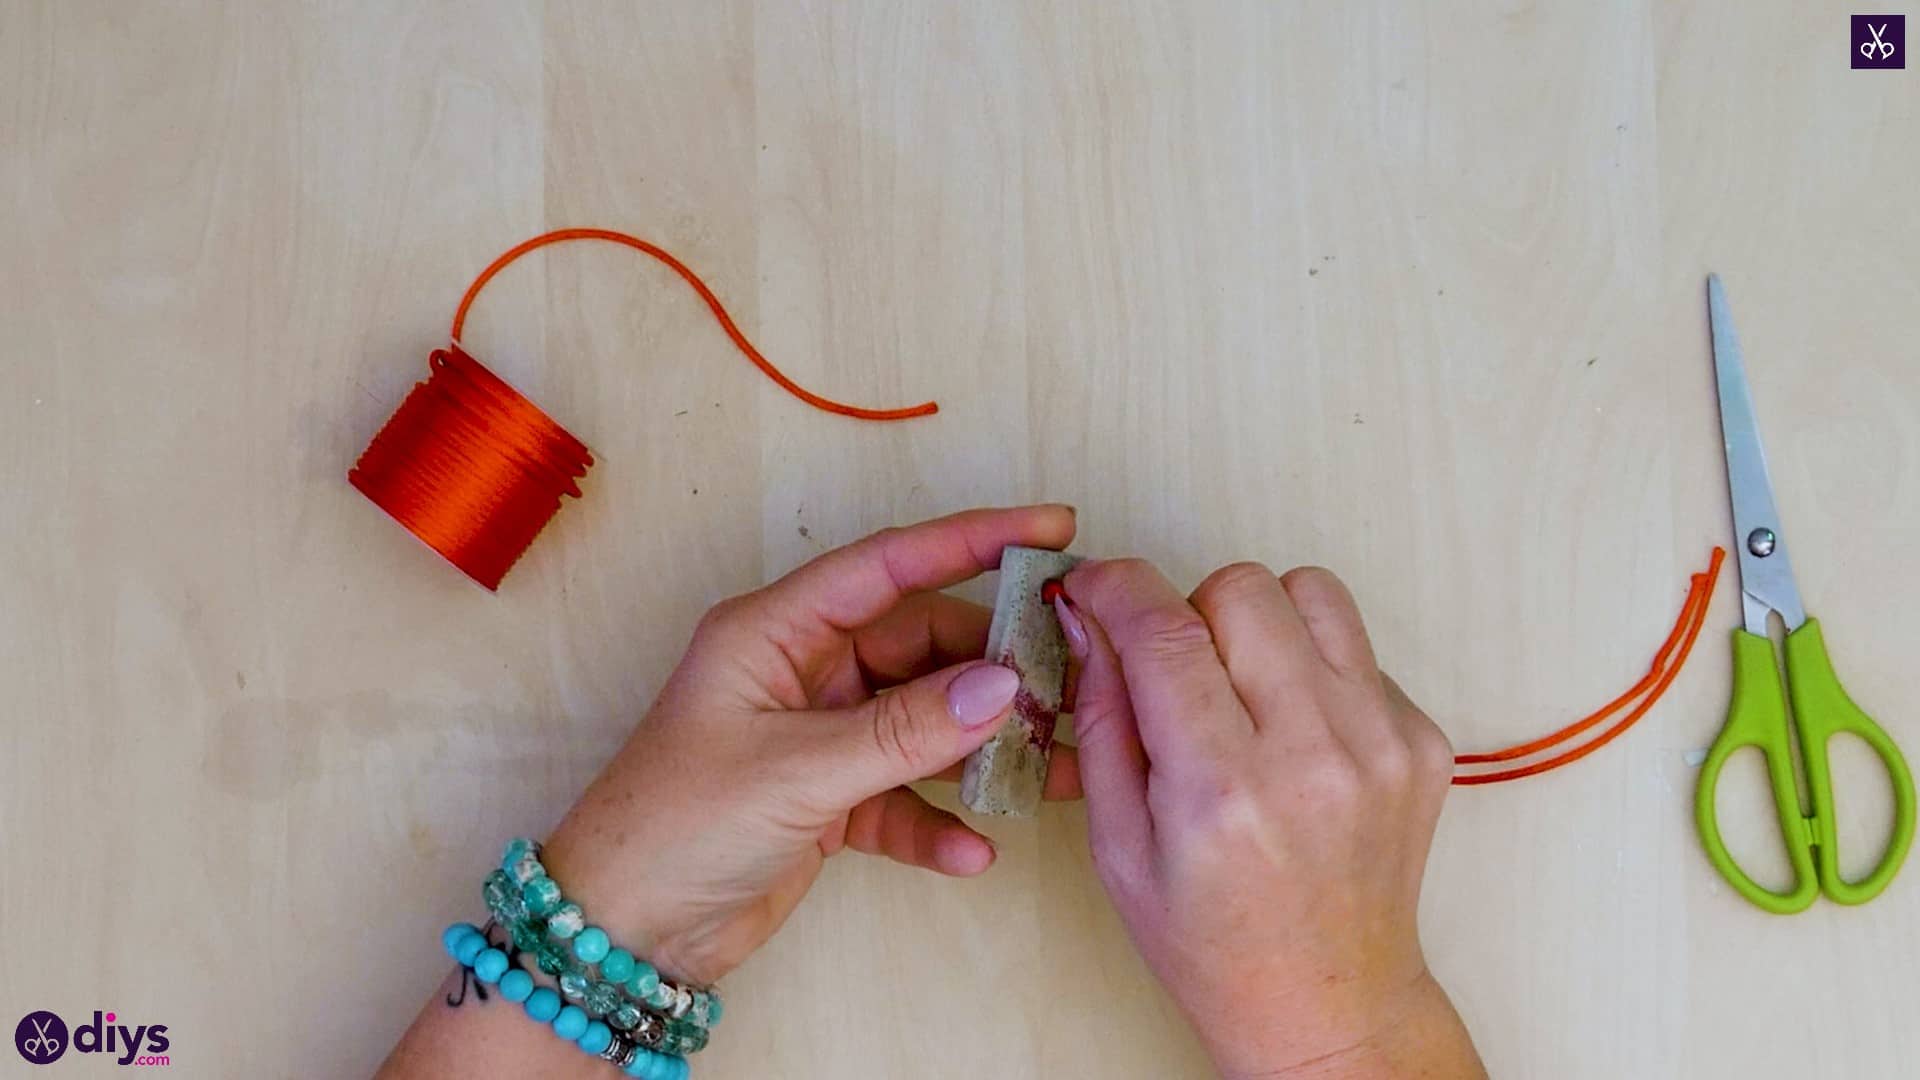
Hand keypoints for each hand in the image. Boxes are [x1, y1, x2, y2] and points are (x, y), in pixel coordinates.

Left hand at [539, 505, 1081, 985]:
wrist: (620, 935)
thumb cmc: (673, 826)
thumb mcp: (795, 771)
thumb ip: (904, 730)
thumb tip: (1004, 688)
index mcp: (775, 630)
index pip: (888, 565)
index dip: (972, 539)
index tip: (1052, 530)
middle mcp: (802, 670)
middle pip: (922, 645)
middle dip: (994, 667)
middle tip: (1069, 683)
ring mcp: (819, 734)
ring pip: (924, 721)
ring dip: (981, 749)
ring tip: (1052, 769)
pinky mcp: (829, 799)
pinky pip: (903, 795)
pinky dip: (937, 821)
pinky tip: (972, 851)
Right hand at [1057, 559, 1482, 1078]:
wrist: (1328, 1004)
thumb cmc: (1211, 941)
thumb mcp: (1117, 844)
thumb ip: (1099, 717)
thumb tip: (1086, 616)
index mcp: (1223, 791)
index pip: (1165, 630)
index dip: (1116, 586)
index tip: (1094, 586)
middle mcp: (1315, 755)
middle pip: (1242, 588)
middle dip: (1190, 612)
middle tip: (1178, 675)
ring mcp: (1382, 742)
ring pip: (1311, 591)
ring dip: (1261, 623)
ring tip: (1243, 694)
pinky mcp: (1423, 739)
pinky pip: (1355, 646)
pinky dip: (1312, 669)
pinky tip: (1294, 737)